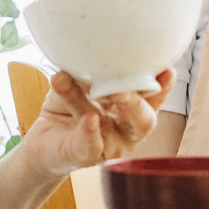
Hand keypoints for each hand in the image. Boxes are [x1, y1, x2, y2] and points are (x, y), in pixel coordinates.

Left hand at [19, 69, 174, 177]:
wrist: (40, 137)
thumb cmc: (67, 106)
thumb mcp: (79, 82)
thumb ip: (89, 71)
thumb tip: (93, 53)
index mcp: (130, 109)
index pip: (152, 97)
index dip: (162, 86)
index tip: (167, 70)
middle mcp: (125, 130)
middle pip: (144, 119)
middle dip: (137, 100)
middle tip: (125, 85)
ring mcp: (108, 146)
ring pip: (112, 126)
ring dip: (101, 104)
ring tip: (95, 89)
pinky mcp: (83, 156)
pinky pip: (90, 147)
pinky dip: (90, 132)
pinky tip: (89, 119)